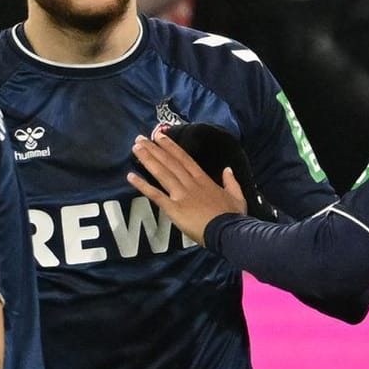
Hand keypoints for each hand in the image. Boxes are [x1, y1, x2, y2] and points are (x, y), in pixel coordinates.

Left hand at [126, 129, 248, 245]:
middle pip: (170, 162)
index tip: (160, 136)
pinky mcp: (174, 209)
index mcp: (204, 180)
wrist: (229, 232)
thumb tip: (227, 169)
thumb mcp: (237, 196)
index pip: (185, 159)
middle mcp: (190, 184)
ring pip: (162, 173)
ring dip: (148, 159)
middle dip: (154, 149)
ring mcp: (181, 195)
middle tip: (140, 138)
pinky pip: (155, 195)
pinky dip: (143, 185)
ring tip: (135, 149)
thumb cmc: (233, 217)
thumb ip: (231, 181)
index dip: (171, 147)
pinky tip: (131, 176)